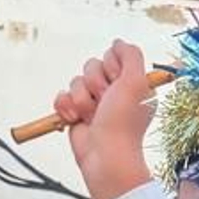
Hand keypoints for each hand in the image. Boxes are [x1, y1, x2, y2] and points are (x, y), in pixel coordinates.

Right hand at [54, 41, 156, 198]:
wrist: (105, 156)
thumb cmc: (123, 122)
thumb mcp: (137, 81)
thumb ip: (131, 55)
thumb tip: (117, 43)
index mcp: (131, 83)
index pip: (112, 56)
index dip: (112, 67)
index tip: (118, 84)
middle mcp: (113, 91)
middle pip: (92, 66)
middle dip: (95, 84)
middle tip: (105, 103)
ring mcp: (94, 103)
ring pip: (76, 81)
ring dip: (82, 99)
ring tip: (92, 116)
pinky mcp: (76, 114)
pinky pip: (62, 96)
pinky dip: (66, 107)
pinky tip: (75, 119)